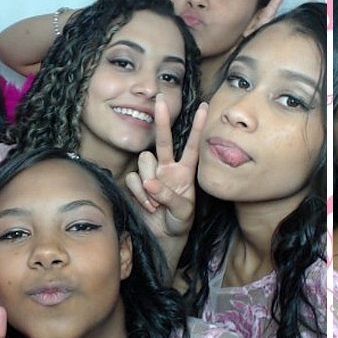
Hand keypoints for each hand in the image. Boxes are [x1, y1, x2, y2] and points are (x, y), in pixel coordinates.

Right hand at [124, 99, 207, 243]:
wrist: (163, 237)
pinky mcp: (137, 184)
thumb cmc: (179, 221)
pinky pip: (133, 179)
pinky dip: (139, 194)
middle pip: (163, 140)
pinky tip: (147, 205)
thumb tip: (149, 182)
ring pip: (144, 161)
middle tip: (160, 100)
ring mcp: (151, 175)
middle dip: (162, 120)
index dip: (198, 126)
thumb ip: (169, 196)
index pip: (193, 145)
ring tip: (156, 203)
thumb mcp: (183, 211)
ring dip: (148, 182)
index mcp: (185, 171)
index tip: (204, 106)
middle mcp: (168, 168)